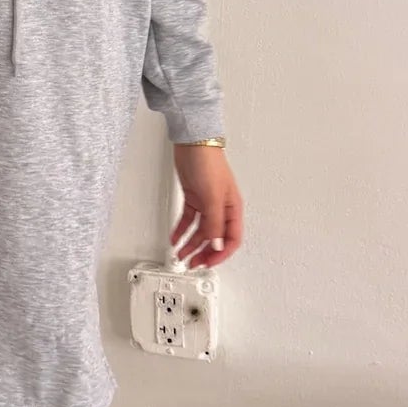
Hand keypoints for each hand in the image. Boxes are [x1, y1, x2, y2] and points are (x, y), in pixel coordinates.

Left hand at [169, 144, 242, 268]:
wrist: (192, 143)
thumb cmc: (208, 163)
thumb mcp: (212, 198)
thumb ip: (214, 223)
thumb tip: (216, 246)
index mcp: (232, 209)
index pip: (231, 239)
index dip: (221, 254)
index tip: (207, 263)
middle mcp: (221, 208)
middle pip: (215, 238)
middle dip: (204, 253)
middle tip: (192, 263)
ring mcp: (206, 203)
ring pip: (200, 231)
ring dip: (191, 244)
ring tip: (181, 254)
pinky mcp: (193, 197)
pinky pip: (188, 219)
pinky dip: (181, 230)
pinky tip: (175, 237)